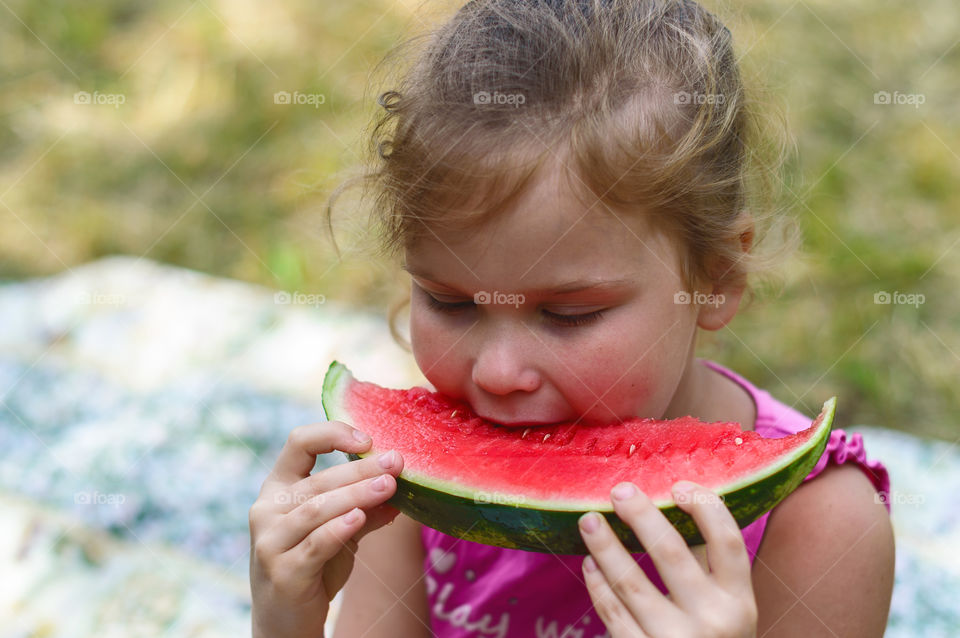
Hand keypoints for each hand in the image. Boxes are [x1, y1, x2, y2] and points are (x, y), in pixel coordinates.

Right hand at [249, 420, 403, 637]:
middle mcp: (267, 510)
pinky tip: (361, 517)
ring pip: (317, 509)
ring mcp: (270, 541)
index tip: (368, 440)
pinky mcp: (282, 572)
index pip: (298, 443)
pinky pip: (315, 544)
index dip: (332, 434)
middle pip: (318, 479)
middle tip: (396, 463)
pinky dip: (339, 528)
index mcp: (278, 488)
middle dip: (361, 470)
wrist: (286, 623)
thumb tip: (400, 487)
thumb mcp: (341, 532)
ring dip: (357, 495)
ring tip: (389, 486)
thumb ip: (365, 509)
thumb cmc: (313, 569)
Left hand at [578, 481, 757, 637]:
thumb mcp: (731, 610)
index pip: (726, 541)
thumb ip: (710, 567)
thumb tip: (669, 506)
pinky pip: (613, 614)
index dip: (703, 506)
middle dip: (641, 516)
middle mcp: (713, 621)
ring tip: (588, 520)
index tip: (677, 485)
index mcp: (741, 602)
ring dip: (605, 547)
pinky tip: (590, 565)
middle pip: (671, 553)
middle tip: (619, 490)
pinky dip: (599, 586)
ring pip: (631, 582)